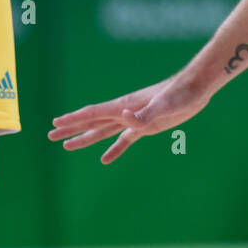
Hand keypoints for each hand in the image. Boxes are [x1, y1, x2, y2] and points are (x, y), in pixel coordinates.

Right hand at [48, 74, 212, 163]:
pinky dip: (115, 149)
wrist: (196, 88)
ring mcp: (135, 118)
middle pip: (93, 121)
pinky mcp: (148, 126)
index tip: (55, 123)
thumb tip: (125, 117)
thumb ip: (145, 114)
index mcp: (125, 105)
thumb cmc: (181, 93)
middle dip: (72, 128)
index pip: (94, 113)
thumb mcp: (165, 105)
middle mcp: (126, 112)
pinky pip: (125, 139)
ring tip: (68, 146)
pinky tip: (104, 159)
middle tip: (51, 135)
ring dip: (86, 138)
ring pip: (104, 130)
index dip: (74, 119)